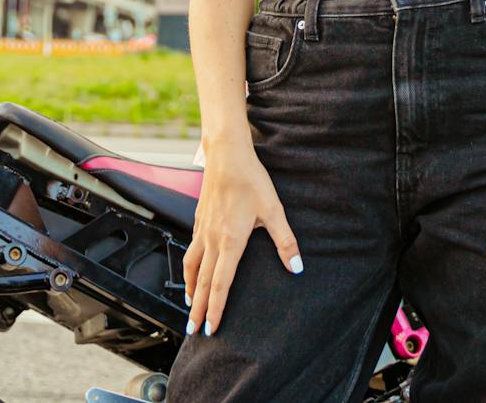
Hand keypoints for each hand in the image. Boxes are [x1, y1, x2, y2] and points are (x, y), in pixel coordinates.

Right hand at [182, 140, 302, 336]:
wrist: (226, 155)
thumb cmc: (251, 180)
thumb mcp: (273, 210)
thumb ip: (285, 241)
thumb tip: (296, 268)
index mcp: (230, 242)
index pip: (220, 284)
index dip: (215, 308)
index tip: (210, 328)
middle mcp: (212, 239)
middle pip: (200, 282)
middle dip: (196, 308)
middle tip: (191, 330)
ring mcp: (202, 229)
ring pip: (191, 266)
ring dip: (189, 288)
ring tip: (188, 304)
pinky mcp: (199, 219)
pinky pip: (191, 250)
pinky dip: (189, 266)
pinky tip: (192, 269)